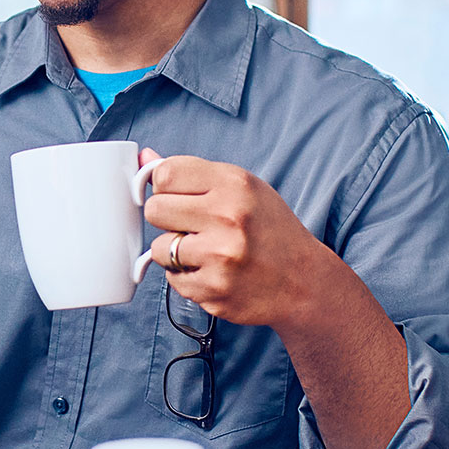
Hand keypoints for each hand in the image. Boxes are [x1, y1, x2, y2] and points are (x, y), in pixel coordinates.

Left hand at [139, 147, 329, 331]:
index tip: (175, 195)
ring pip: (158, 248)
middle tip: (190, 225)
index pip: (165, 173)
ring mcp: (221, 256)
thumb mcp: (241, 188)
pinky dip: (186, 277)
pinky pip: (172, 279)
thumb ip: (190, 172)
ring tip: (205, 251)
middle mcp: (228, 217)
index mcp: (235, 184)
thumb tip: (143, 158)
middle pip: (154, 209)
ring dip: (174, 252)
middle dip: (166, 219)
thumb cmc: (268, 229)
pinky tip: (213, 272)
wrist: (305, 282)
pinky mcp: (214, 290)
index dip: (163, 186)